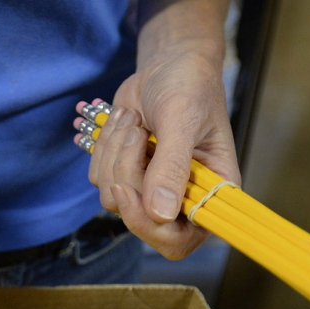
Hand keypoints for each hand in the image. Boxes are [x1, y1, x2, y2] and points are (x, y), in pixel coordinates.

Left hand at [86, 46, 240, 259]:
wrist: (168, 65)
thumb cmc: (189, 87)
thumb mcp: (182, 120)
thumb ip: (172, 166)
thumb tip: (161, 213)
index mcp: (210, 193)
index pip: (180, 241)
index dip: (151, 229)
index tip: (129, 192)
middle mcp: (181, 200)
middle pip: (139, 221)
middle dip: (127, 175)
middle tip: (136, 132)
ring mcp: (150, 190)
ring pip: (113, 199)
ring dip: (114, 155)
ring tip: (133, 121)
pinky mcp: (125, 176)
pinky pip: (98, 179)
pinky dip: (104, 148)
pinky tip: (122, 122)